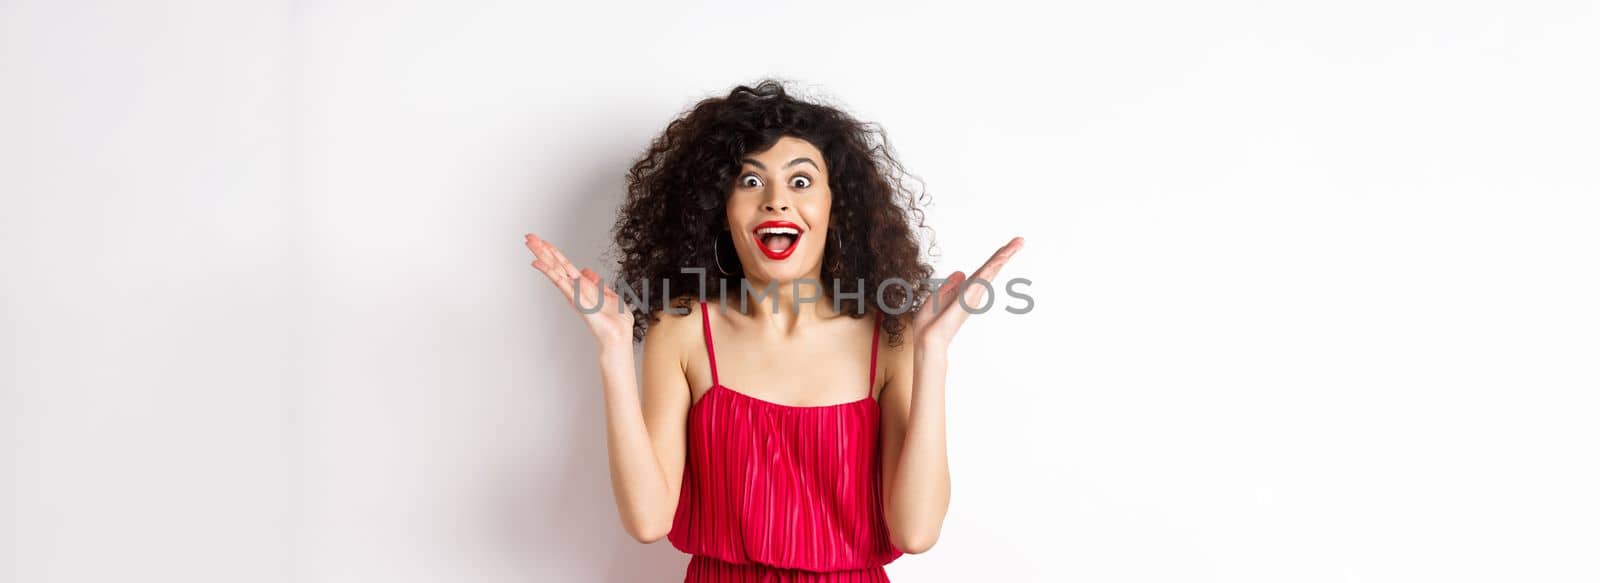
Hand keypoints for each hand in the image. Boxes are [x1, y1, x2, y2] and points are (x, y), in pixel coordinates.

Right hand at [524, 232, 634, 348]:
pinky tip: (539, 264)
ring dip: (542, 256)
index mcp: (582, 287)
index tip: (543, 241)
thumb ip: (599, 284)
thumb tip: (589, 272)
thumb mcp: (610, 296)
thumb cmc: (616, 321)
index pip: (565, 266)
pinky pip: (561, 283)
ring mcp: (573, 294)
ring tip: (530, 244)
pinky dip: (550, 273)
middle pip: (556, 265)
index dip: (554, 253)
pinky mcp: (576, 300)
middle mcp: (574, 289)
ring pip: (555, 271)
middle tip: (528, 237)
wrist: (619, 336)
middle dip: (542, 251)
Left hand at [911, 236, 1023, 349]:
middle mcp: (973, 292)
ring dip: (1004, 256)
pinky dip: (992, 268)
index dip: (994, 258)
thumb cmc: (930, 323)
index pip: (983, 270)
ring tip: (1017, 243)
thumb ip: (949, 286)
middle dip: (1006, 254)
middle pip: (992, 268)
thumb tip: (960, 273)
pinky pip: (982, 279)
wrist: (927, 339)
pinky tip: (1000, 258)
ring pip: (991, 271)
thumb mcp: (937, 297)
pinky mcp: (969, 298)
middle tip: (1020, 240)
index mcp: (965, 291)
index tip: (1006, 247)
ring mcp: (973, 295)